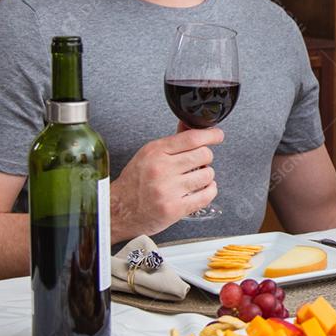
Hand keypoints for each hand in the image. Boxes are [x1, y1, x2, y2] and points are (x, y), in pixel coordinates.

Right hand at [109, 126, 223, 240]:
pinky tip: (202, 190)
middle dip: (205, 158)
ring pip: (207, 175)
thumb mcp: (148, 155)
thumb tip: (190, 125)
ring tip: (196, 179)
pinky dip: (209, 191)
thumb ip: (171, 142)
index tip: (217, 135)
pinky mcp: (175, 209)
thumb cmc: (134, 183)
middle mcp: (162, 169)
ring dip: (206, 176)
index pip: (191, 138)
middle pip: (204, 155)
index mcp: (155, 152)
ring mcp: (169, 190)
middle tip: (198, 163)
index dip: (210, 135)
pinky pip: (206, 195)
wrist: (118, 210)